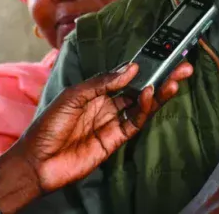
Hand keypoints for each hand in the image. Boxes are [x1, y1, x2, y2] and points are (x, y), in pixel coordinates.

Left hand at [8, 61, 193, 193]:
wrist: (37, 162)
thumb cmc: (48, 126)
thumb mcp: (73, 95)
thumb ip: (103, 82)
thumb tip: (130, 69)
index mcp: (96, 90)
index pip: (125, 76)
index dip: (143, 66)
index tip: (161, 55)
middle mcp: (108, 104)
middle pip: (139, 88)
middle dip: (160, 77)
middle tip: (181, 67)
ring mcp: (113, 122)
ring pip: (142, 104)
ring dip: (159, 92)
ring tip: (174, 80)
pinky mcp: (116, 139)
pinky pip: (135, 121)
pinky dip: (145, 108)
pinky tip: (149, 94)